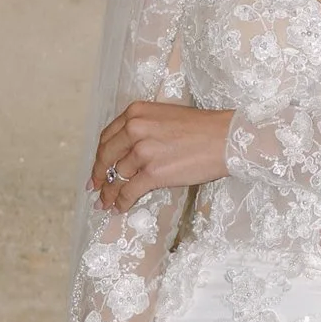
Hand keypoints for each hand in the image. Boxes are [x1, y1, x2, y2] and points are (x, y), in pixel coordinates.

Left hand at [93, 102, 232, 210]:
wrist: (226, 139)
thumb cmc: (202, 128)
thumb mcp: (165, 117)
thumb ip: (143, 129)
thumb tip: (127, 153)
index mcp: (136, 113)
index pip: (108, 136)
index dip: (100, 156)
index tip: (97, 168)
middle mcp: (135, 129)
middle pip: (106, 156)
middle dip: (98, 176)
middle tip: (94, 188)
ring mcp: (143, 151)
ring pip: (117, 177)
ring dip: (110, 193)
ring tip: (106, 203)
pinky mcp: (153, 173)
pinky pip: (129, 191)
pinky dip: (122, 202)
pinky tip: (119, 208)